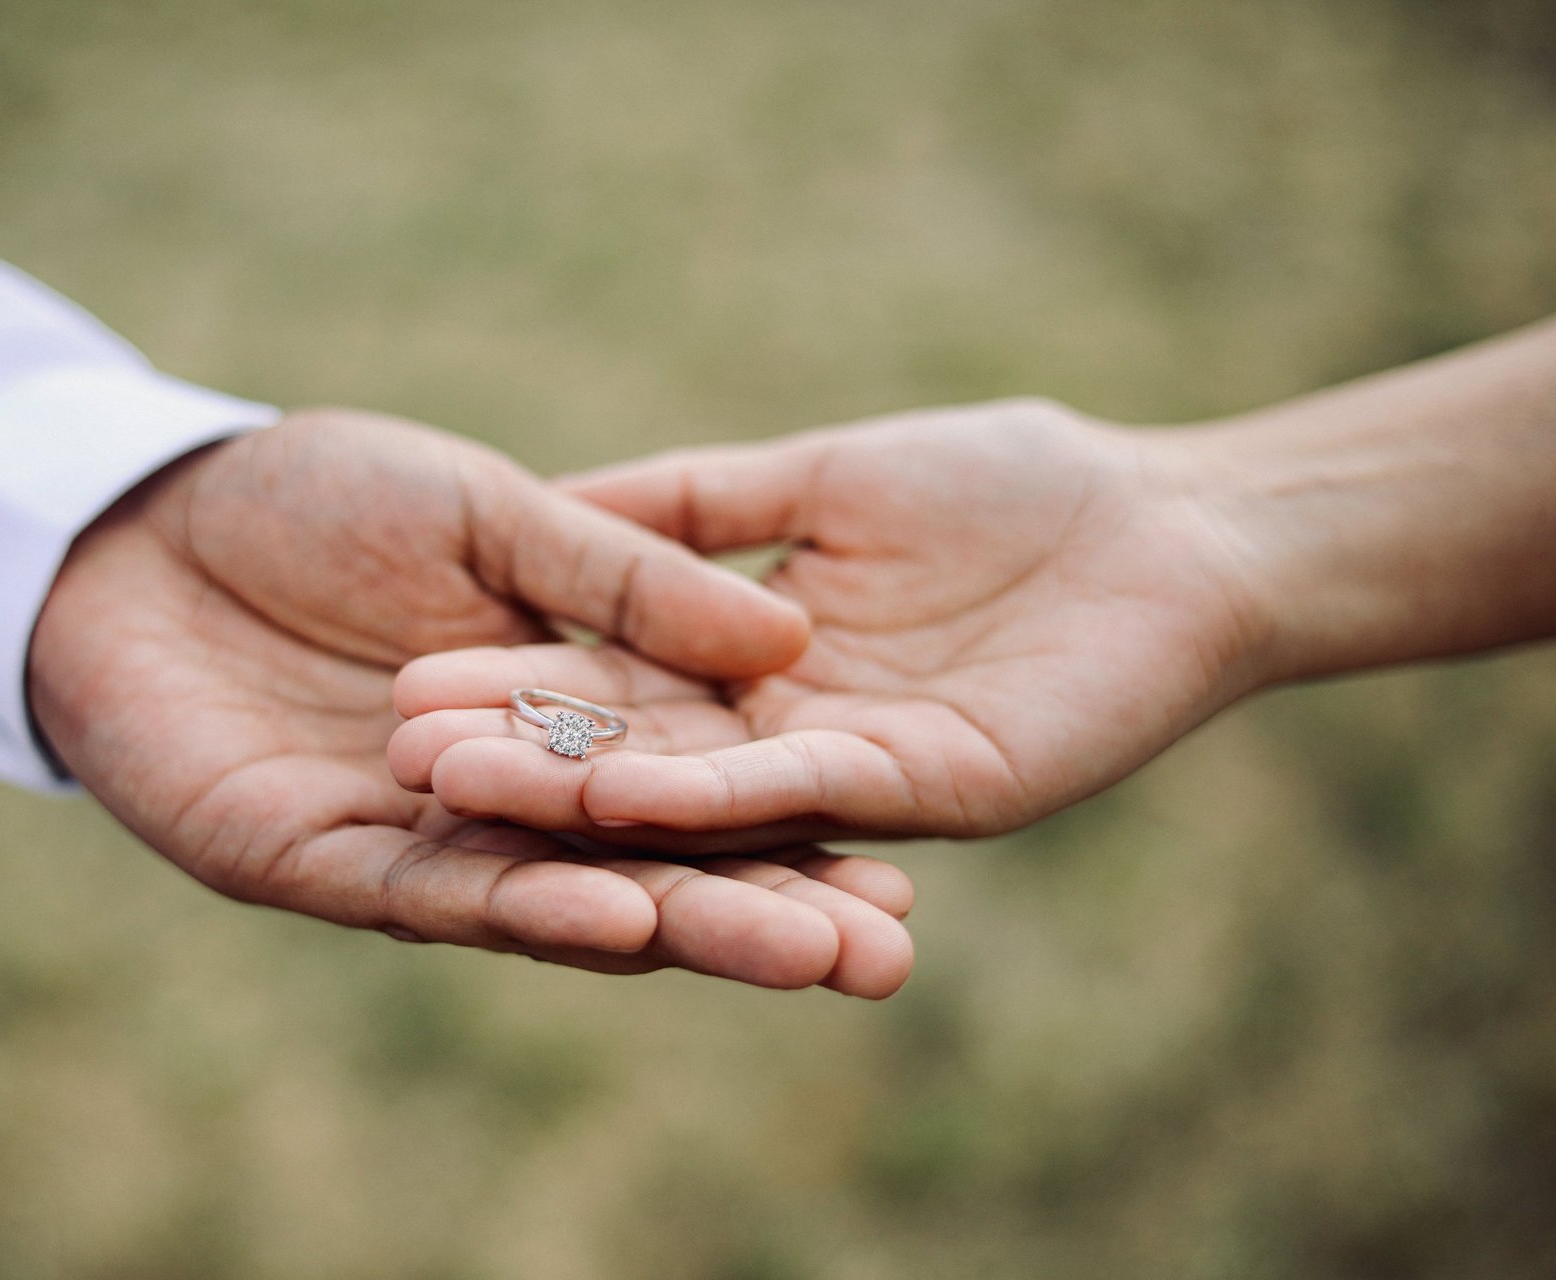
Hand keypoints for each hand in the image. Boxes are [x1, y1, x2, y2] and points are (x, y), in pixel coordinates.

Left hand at [29, 408, 916, 996]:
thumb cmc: (313, 498)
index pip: (693, 796)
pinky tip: (620, 920)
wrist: (135, 513)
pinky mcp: (309, 866)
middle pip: (648, 873)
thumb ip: (622, 582)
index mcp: (548, 723)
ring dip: (677, 933)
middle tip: (885, 961)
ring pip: (557, 905)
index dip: (797, 836)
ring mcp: (404, 846)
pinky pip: (432, 896)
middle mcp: (492, 808)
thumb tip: (793, 630)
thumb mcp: (493, 514)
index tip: (906, 873)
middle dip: (766, 915)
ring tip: (794, 956)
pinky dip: (526, 908)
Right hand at [389, 399, 1266, 843]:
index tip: (393, 685)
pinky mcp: (928, 796)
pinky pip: (800, 794)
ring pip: (694, 798)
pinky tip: (612, 793)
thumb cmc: (1008, 487)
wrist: (1170, 523)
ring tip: (452, 784)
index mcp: (750, 680)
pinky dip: (706, 798)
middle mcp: (785, 747)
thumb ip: (692, 504)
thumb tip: (562, 498)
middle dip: (510, 759)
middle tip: (384, 758)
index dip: (502, 690)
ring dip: (575, 796)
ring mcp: (852, 780)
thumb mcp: (813, 476)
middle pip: (625, 757)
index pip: (601, 691)